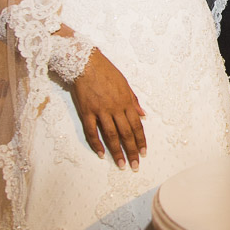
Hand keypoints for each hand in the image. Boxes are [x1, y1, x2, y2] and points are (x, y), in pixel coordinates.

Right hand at [70, 48, 145, 170]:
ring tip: (121, 164)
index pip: (136, 125)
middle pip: (126, 134)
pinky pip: (92, 131)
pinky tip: (101, 153)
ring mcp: (101, 111)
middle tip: (135, 166)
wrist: (86, 63)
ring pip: (111, 135)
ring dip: (116, 151)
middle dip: (131, 151)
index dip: (141, 140)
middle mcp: (115, 108)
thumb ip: (134, 100)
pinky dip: (96, 143)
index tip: (143, 152)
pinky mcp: (87, 112)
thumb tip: (143, 114)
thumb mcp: (125, 84)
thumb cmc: (107, 72)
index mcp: (126, 102)